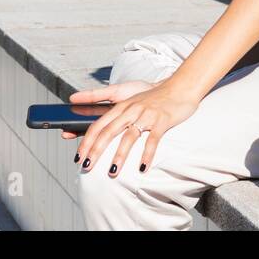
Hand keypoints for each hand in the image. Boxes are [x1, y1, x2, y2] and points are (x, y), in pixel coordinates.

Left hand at [73, 81, 200, 177]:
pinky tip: (142, 168)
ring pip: (129, 137)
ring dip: (119, 156)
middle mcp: (131, 110)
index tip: (78, 157)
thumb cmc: (153, 95)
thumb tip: (81, 108)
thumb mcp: (128, 96)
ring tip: (112, 172)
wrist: (180, 87)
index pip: (98, 125)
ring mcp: (146, 115)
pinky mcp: (162, 120)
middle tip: (86, 167)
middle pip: (108, 132)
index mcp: (121, 106)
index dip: (86, 141)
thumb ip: (106, 104)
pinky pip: (153, 140)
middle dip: (96, 151)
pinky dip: (147, 155)